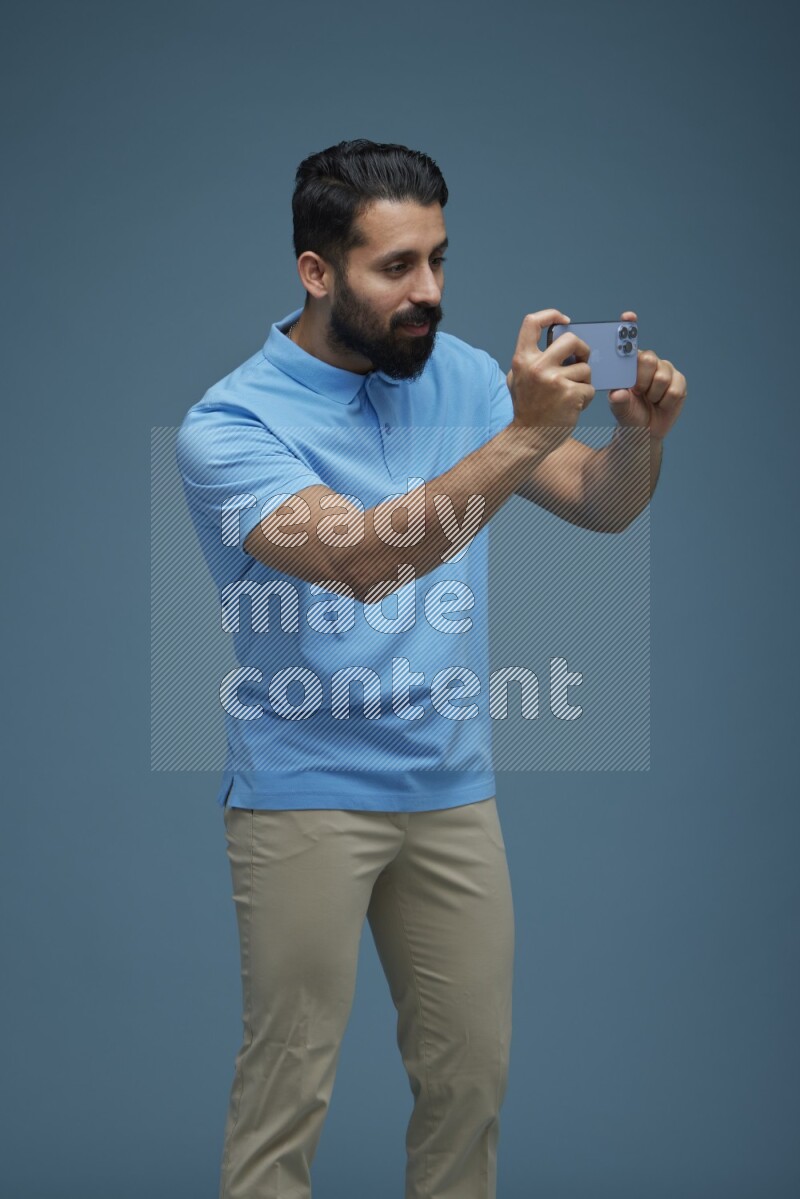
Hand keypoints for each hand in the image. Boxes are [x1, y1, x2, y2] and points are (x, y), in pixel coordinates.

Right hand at [506, 309, 594, 453]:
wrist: (529, 438)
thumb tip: (555, 339)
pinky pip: (589, 388)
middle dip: (582, 348)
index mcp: (522, 359)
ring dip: (584, 381)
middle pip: (571, 339)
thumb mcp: (517, 378)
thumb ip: (531, 358)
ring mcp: (554, 381)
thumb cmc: (527, 407)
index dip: (550, 315)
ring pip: (585, 368)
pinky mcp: (571, 395)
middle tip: (582, 359)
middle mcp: (537, 367)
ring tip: (572, 393)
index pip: (532, 322)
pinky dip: (585, 398)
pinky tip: (574, 406)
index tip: (564, 320)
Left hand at [608, 311, 686, 440]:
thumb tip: (618, 393)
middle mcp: (649, 361)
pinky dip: (665, 402)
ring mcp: (666, 370)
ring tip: (649, 400)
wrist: (645, 431)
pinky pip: (674, 390)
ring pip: (662, 377)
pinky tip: (660, 403)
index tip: (628, 317)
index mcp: (630, 362)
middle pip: (648, 359)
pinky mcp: (679, 382)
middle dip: (641, 380)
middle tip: (638, 391)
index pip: (629, 340)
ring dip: (653, 395)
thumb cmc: (629, 414)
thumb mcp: (619, 408)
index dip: (629, 326)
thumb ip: (617, 401)